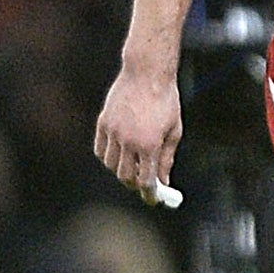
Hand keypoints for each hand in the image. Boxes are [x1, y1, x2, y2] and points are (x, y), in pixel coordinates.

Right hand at [93, 67, 182, 203]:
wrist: (147, 73)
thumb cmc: (166, 101)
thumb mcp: (174, 131)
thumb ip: (166, 158)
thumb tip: (163, 181)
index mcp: (149, 144)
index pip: (145, 181)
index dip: (149, 194)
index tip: (153, 199)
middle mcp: (128, 140)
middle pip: (125, 176)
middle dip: (134, 184)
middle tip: (143, 184)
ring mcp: (113, 131)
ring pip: (111, 165)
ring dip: (121, 171)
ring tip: (132, 166)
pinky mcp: (103, 122)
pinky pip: (100, 150)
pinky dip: (108, 157)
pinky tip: (118, 156)